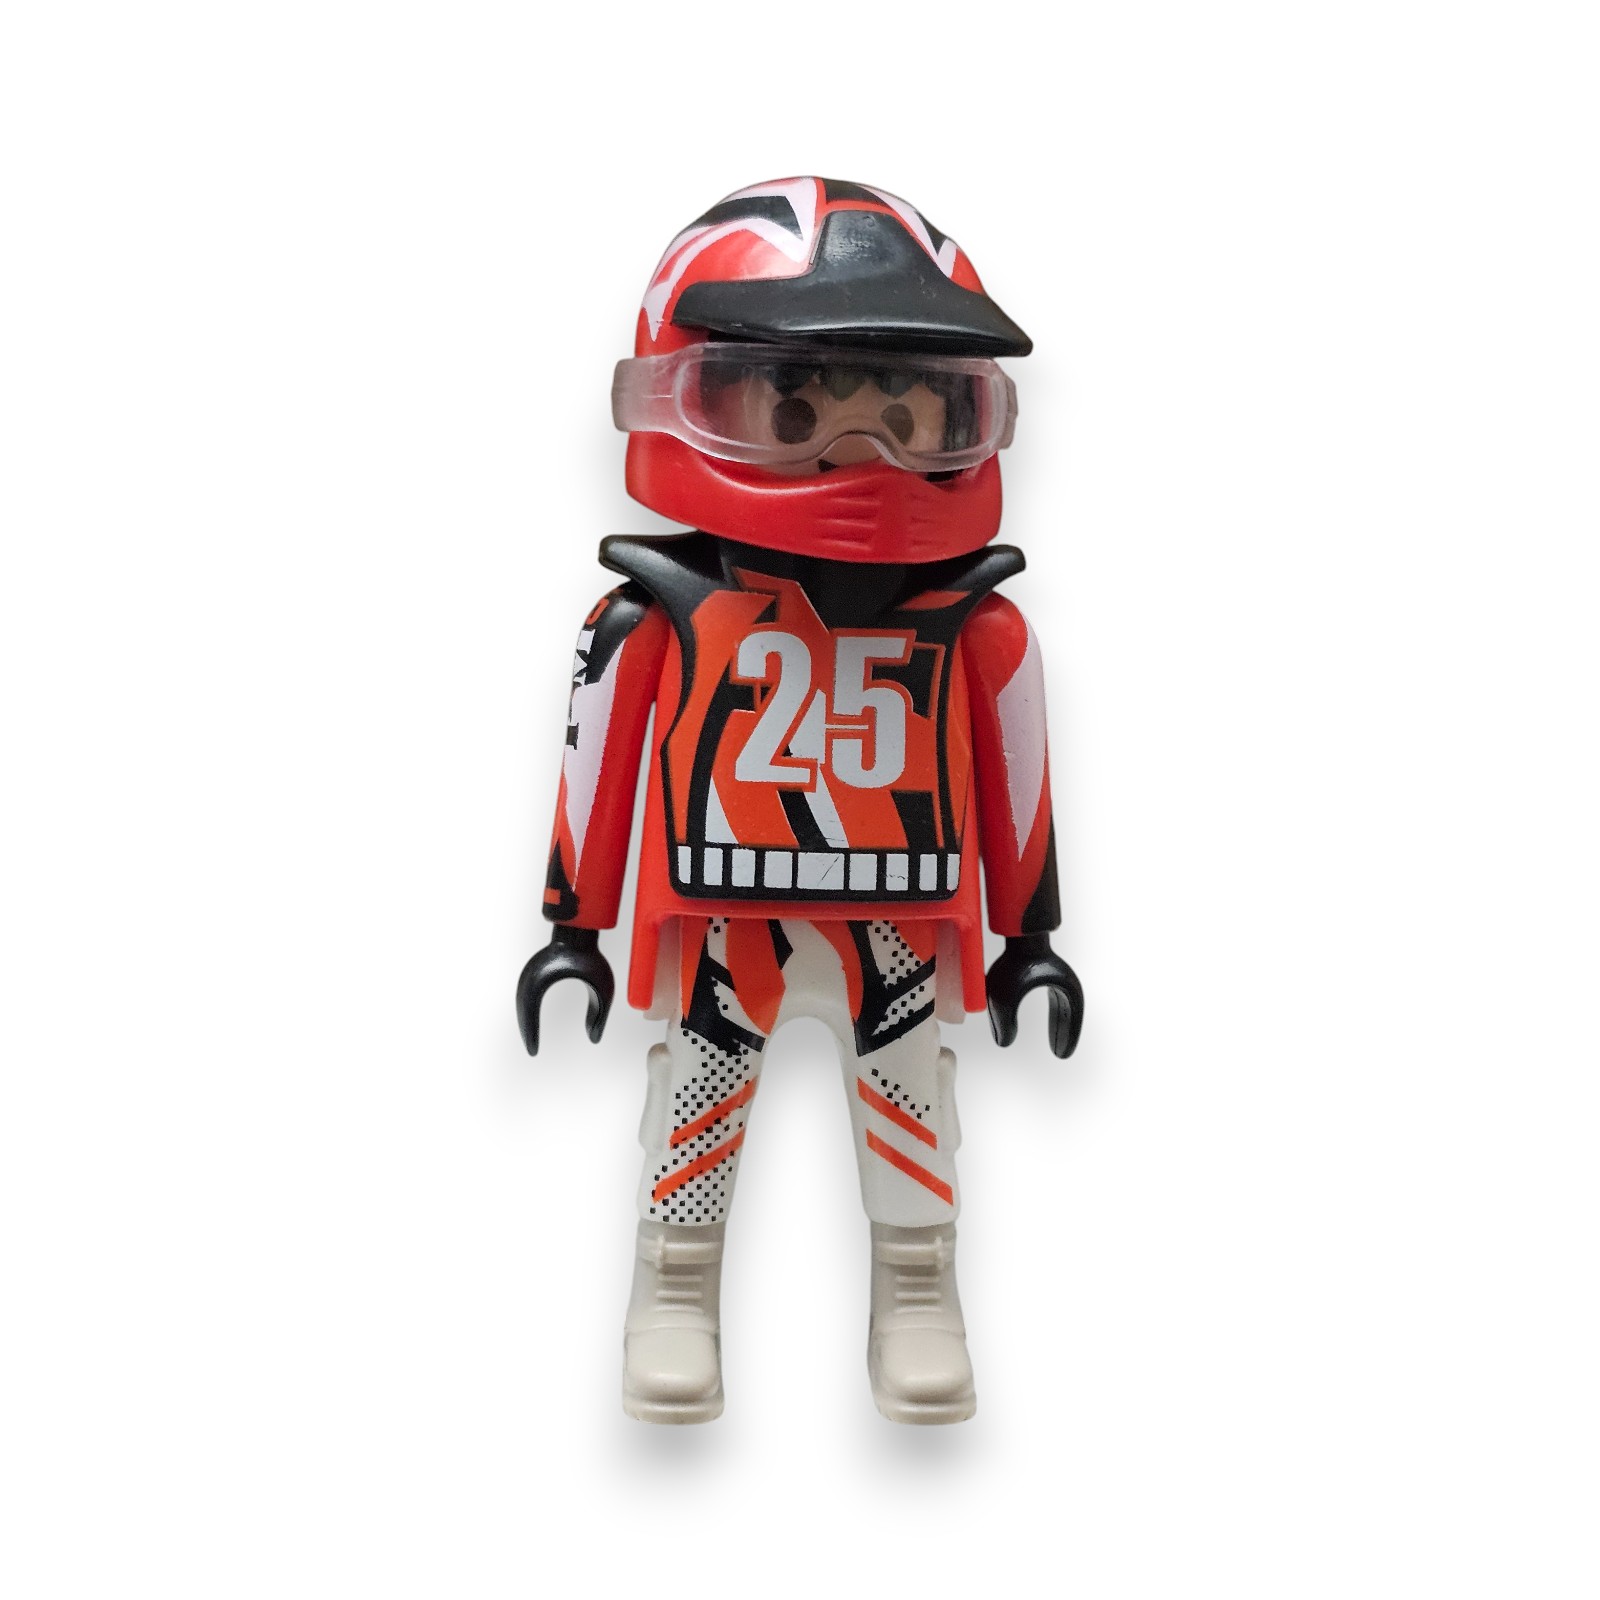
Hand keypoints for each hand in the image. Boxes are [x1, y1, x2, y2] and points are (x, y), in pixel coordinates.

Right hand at [515, 926, 613, 1054]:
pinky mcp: (535, 974)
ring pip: (523, 1004)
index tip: (534, 1051)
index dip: (529, 1032)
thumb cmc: (591, 957)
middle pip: (523, 1008)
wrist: (579, 935)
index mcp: (546, 974)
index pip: (529, 1008)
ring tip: (532, 1043)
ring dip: (527, 1023)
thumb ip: (600, 1014)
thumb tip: (594, 1040)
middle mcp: (533, 973)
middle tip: (532, 1051)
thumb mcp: (601, 988)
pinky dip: (529, 1015)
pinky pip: (528, 999)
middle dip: (526, 1031)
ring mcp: (532, 973)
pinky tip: (533, 1029)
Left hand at [985, 933, 1082, 1058]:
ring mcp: (1056, 978)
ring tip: (1056, 1046)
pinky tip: (1048, 1026)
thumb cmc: (1014, 961)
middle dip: (1064, 1035)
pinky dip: (1054, 1017)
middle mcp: (1064, 983)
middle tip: (1060, 1054)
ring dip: (1059, 1026)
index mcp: (1064, 989)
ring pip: (1062, 1009)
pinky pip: (1055, 1002)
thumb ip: (1003, 1021)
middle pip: (1069, 1016)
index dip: (1068, 1037)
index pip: (1072, 1018)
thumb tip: (1003, 1043)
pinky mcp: (1046, 974)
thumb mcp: (1005, 997)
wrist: (1016, 936)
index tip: (1062, 1055)